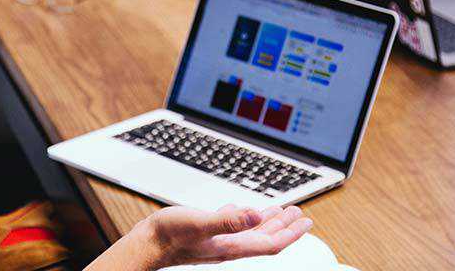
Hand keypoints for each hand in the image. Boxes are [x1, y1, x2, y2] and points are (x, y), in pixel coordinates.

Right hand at [143, 205, 312, 268]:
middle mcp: (229, 245)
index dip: (291, 233)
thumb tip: (256, 214)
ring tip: (280, 211)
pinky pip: (232, 225)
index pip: (271, 243)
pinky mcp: (207, 233)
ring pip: (250, 232)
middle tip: (299, 213)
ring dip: (267, 221)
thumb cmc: (170, 237)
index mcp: (233, 246)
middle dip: (284, 226)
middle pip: (265, 237)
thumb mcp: (201, 224)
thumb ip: (229, 220)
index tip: (307, 222)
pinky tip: (242, 209)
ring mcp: (218, 240)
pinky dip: (243, 217)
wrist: (147, 245)